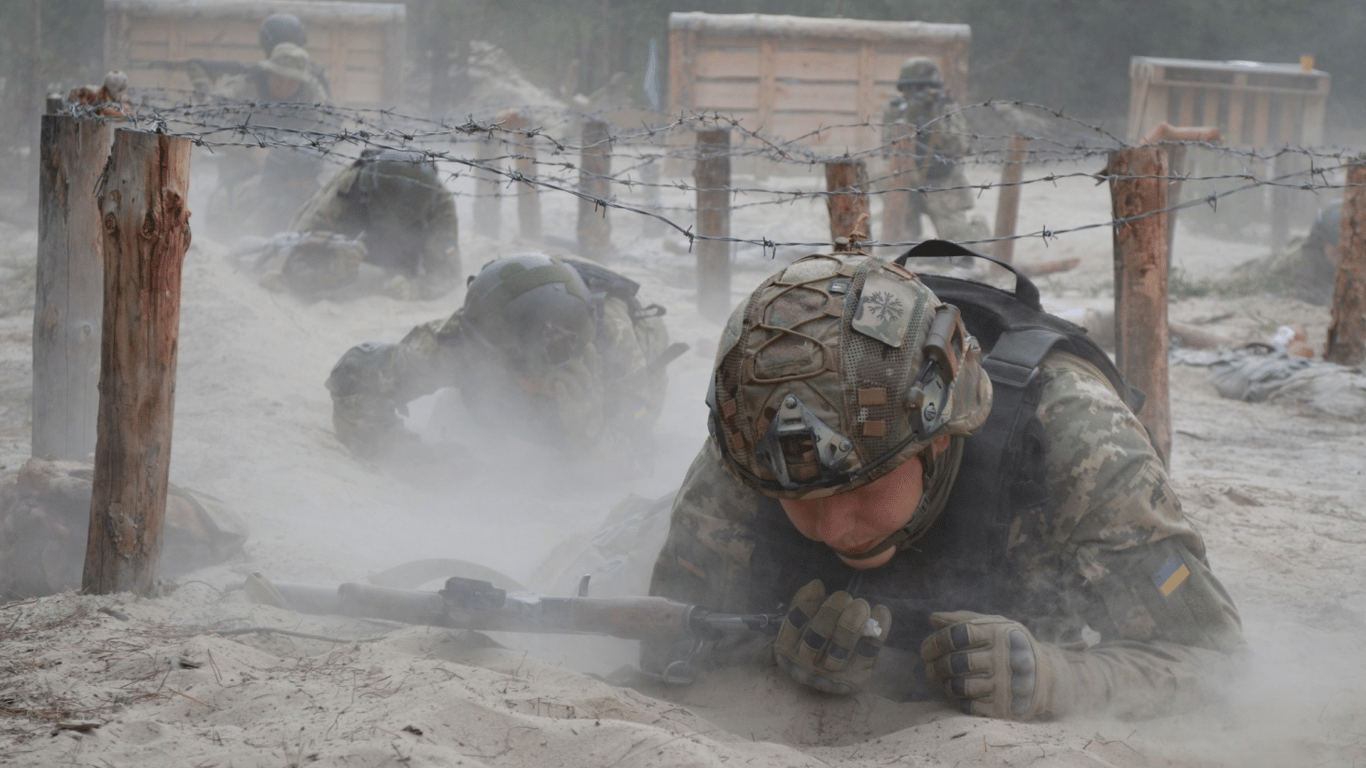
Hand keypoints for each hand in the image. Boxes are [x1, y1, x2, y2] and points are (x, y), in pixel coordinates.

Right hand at [774, 580, 890, 694]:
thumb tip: (816, 585)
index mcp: (786, 649)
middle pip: (818, 632)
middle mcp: (804, 666)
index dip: (813, 602)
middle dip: (835, 608)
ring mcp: (829, 677)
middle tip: (847, 598)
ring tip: (861, 605)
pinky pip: (867, 652)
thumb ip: (804, 605)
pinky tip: (882, 611)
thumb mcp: (801, 628)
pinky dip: (878, 629)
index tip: (826, 590)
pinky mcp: (855, 680)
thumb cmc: (812, 649)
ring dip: (853, 618)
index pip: (797, 620)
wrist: (828, 688)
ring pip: (841, 644)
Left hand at [921, 611, 1064, 720]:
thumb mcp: (994, 626)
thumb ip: (963, 620)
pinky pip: (970, 706)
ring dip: (945, 685)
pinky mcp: (1005, 707)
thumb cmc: (1011, 646)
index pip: (957, 635)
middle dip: (935, 667)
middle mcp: (1003, 657)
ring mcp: (1005, 684)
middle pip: (955, 663)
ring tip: (944, 681)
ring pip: (960, 687)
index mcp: (998, 633)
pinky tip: (962, 695)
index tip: (925, 651)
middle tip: (930, 669)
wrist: (1048, 677)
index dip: (935, 642)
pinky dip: (960, 701)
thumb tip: (933, 619)